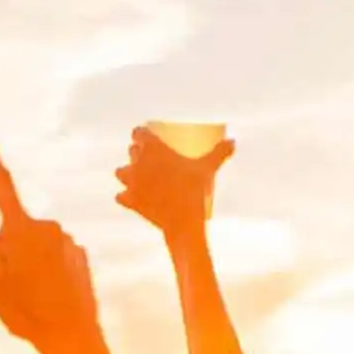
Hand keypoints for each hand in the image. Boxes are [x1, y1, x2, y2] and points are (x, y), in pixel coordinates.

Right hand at [0, 130, 106, 353]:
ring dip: (30, 259)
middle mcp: (48, 226)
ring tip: (32, 293)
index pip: (2, 183)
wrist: (72, 337)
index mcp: (21, 228)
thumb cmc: (23, 310)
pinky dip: (49, 268)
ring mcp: (68, 240)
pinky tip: (51, 293)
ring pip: (37, 242)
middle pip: (16, 225)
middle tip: (10, 283)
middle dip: (8, 245)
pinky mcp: (80, 255)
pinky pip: (55, 254)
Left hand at [115, 127, 234, 243]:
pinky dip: (125, 197)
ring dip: (127, 173)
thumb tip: (233, 141)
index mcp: (152, 148)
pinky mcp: (130, 201)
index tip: (149, 136)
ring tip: (138, 177)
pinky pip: (120, 196)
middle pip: (131, 151)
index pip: (139, 132)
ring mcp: (131, 182)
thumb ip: (219, 153)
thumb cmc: (194, 190)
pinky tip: (129, 197)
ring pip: (121, 172)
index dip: (142, 133)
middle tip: (150, 157)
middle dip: (138, 152)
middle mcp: (137, 162)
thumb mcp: (208, 169)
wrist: (182, 221)